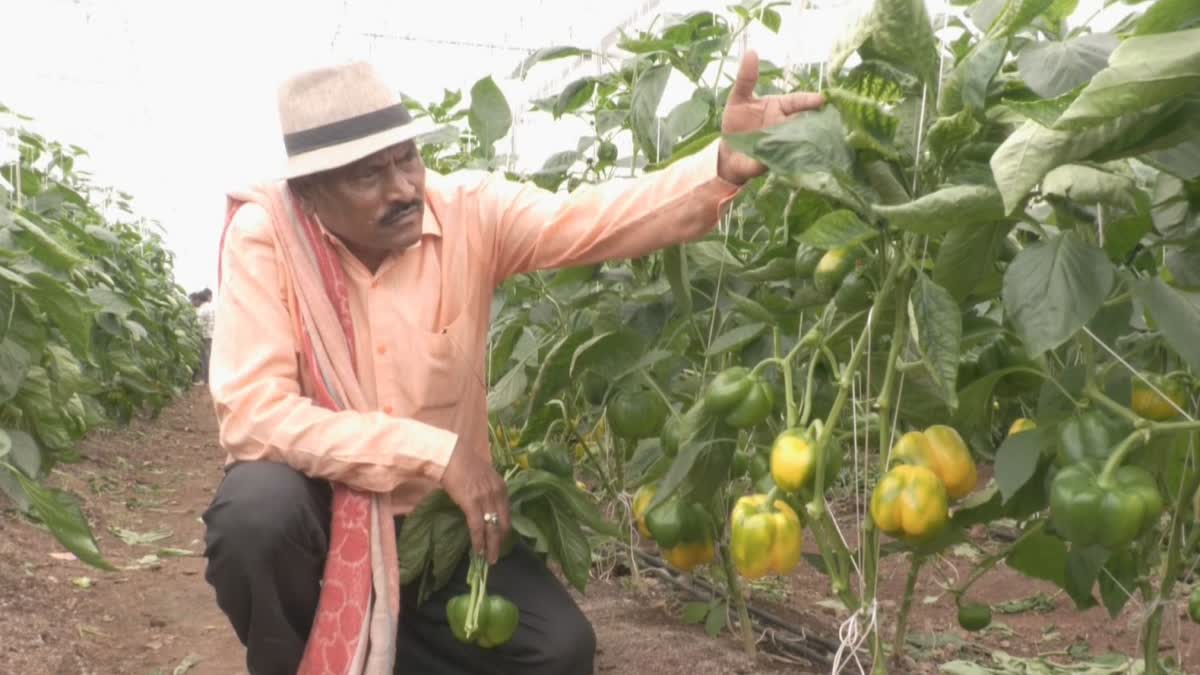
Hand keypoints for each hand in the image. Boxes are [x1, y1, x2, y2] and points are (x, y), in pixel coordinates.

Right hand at [440, 440, 510, 563]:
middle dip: (500, 542)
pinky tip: (478, 550)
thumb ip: (489, 491)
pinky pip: (477, 526)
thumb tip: (486, 507)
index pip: (507, 514)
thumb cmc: (463, 464)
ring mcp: (485, 498)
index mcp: (501, 487)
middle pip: (503, 524)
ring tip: (489, 559)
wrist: (450, 454)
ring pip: (492, 528)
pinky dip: (478, 540)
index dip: (504, 530)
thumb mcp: (484, 477)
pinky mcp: (471, 503)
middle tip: (496, 556)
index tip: (501, 541)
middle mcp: (497, 494)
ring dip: (491, 546)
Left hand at [717, 50, 825, 184]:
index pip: (797, 101)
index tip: (821, 100)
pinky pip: (791, 160)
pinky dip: (797, 159)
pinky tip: (805, 159)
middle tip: (829, 120)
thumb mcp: (738, 98)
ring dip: (809, 141)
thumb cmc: (736, 122)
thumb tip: (751, 52)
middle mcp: (786, 125)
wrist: (727, 152)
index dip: (809, 101)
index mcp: (780, 107)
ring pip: (802, 141)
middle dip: (816, 122)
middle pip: (805, 122)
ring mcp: (785, 143)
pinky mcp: (779, 161)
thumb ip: (746, 78)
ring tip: (821, 140)